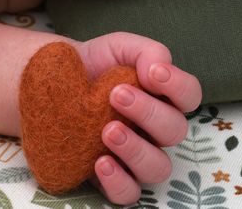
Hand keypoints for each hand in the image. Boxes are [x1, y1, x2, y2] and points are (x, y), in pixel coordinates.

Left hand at [79, 32, 201, 204]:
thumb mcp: (117, 47)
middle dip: (150, 112)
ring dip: (136, 149)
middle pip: (175, 131)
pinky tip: (100, 161)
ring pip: (158, 168)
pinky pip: (128, 194)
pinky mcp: (111, 178)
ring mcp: (135, 157)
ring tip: (107, 131)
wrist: (52, 83)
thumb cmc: (93, 65)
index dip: (178, 85)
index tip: (152, 72)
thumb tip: (159, 67)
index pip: (189, 95)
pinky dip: (118, 181)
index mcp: (162, 97)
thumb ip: (145, 50)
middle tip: (117, 95)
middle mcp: (154, 130)